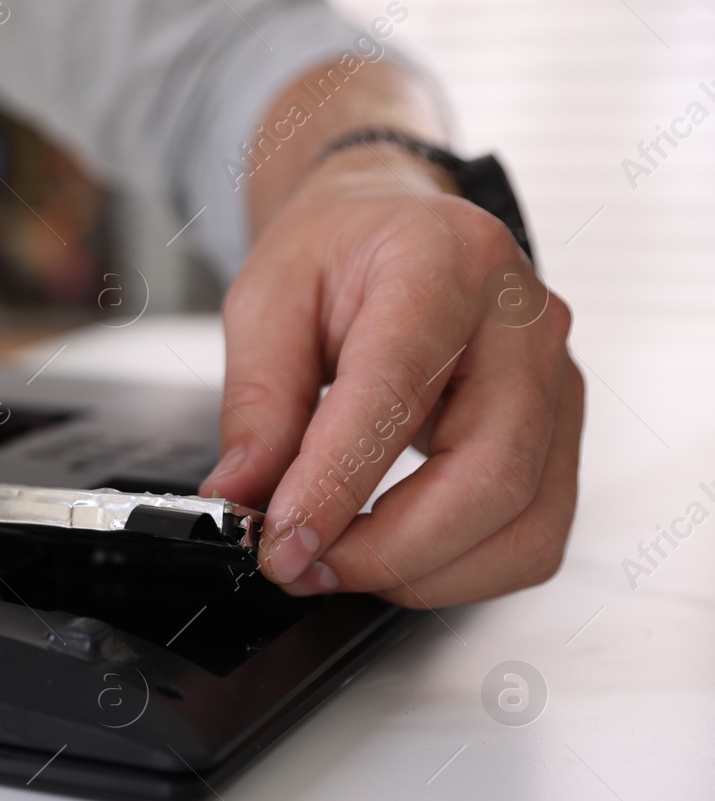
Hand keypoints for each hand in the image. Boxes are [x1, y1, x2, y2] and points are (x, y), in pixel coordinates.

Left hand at [197, 147, 581, 607]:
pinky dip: (455, 572)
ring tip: (334, 562)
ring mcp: (556, 383)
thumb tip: (240, 496)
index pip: (398, 393)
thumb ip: (255, 402)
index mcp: (445, 263)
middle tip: (300, 566)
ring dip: (420, 574)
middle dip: (386, 550)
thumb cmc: (337, 252)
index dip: (338, 483)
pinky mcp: (561, 437)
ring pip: (522, 525)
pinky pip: (531, 539)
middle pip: (489, 476)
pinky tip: (389, 553)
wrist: (394, 227)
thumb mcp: (265, 301)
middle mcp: (524, 323)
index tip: (283, 541)